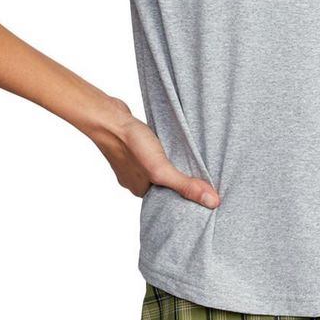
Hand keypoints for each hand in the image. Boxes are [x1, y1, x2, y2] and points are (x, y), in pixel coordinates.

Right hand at [90, 97, 220, 207]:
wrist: (108, 117)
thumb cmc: (130, 143)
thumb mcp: (161, 169)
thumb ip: (185, 185)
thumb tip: (212, 202)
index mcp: (140, 190)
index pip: (167, 199)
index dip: (185, 196)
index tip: (204, 192)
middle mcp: (136, 178)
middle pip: (164, 183)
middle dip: (181, 178)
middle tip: (203, 173)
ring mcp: (134, 161)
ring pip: (159, 166)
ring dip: (173, 162)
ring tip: (191, 158)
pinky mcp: (135, 144)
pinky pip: (154, 151)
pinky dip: (164, 149)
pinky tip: (172, 142)